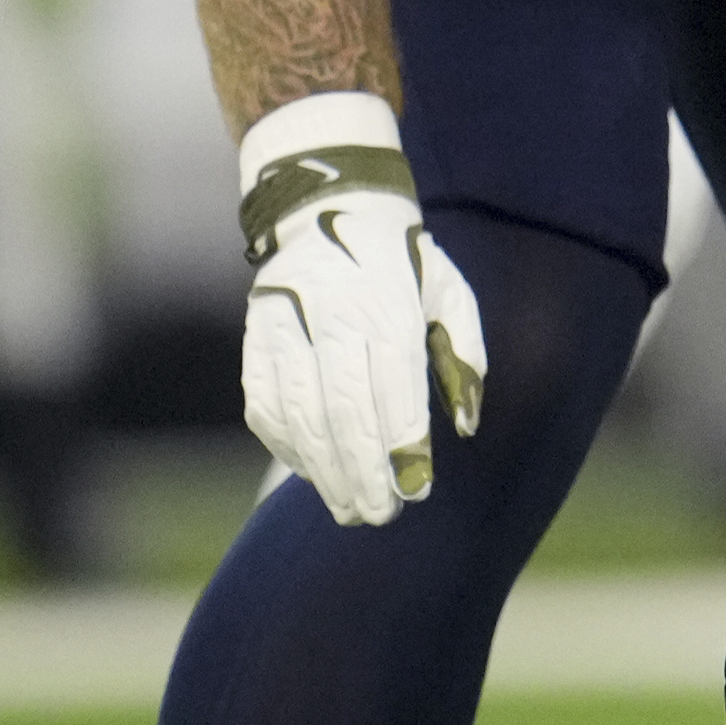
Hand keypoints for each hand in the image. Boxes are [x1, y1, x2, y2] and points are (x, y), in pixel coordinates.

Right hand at [237, 92, 488, 525]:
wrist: (328, 207)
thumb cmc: (406, 264)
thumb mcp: (450, 295)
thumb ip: (463, 358)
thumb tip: (469, 427)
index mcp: (387, 306)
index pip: (394, 388)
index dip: (404, 444)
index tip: (417, 489)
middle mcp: (332, 318)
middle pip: (344, 409)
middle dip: (363, 471)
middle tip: (382, 517)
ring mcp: (286, 328)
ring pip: (299, 413)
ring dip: (323, 471)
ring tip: (350, 509)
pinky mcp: (256, 340)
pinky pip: (264, 403)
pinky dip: (286, 444)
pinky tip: (311, 472)